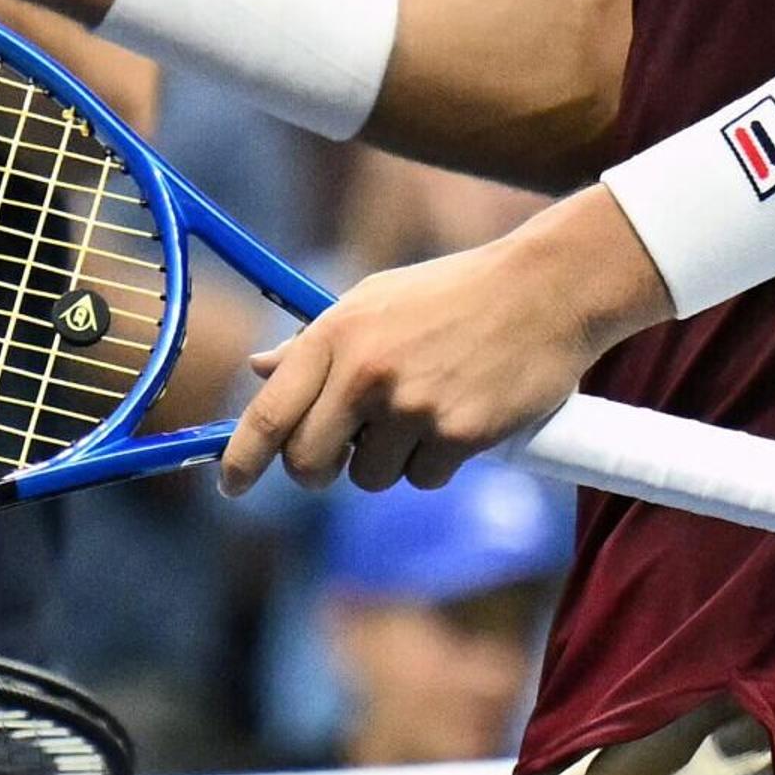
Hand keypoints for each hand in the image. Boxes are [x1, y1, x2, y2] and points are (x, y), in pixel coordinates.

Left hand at [219, 189, 671, 496]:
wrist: (544, 290)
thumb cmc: (453, 293)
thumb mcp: (375, 300)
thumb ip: (317, 341)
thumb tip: (259, 369)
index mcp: (335, 334)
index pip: (268, 413)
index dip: (240, 459)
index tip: (230, 485)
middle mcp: (365, 372)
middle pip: (310, 463)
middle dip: (319, 472)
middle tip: (342, 455)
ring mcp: (413, 407)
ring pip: (371, 477)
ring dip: (389, 461)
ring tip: (423, 411)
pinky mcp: (459, 435)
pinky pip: (424, 479)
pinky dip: (437, 462)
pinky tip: (459, 419)